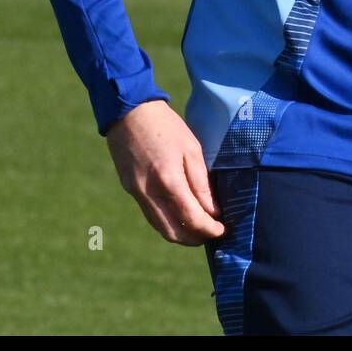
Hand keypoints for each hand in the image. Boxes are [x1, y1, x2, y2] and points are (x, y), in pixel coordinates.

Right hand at [106, 100, 225, 244]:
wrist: (128, 112)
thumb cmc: (165, 126)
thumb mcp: (191, 148)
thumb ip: (201, 183)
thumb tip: (212, 210)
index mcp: (168, 180)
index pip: (192, 219)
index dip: (209, 229)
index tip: (222, 229)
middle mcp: (149, 193)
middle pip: (174, 232)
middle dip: (195, 238)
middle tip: (212, 232)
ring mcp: (137, 193)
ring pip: (160, 228)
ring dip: (180, 234)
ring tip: (198, 228)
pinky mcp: (130, 190)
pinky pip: (150, 215)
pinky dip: (167, 222)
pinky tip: (179, 215)